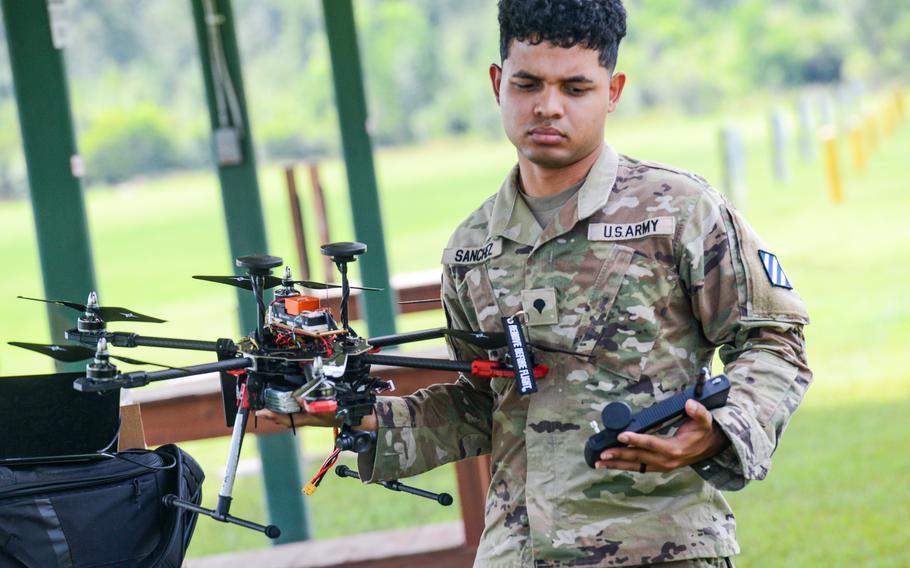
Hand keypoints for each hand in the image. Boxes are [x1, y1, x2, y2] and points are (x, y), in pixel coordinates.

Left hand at [256, 404, 377, 430]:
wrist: (359, 418)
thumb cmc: (346, 413)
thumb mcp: (330, 407)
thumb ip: (314, 404)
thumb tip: (298, 398)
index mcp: (311, 418)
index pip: (287, 418)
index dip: (273, 415)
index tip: (261, 412)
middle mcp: (310, 419)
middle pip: (287, 419)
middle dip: (274, 415)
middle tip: (261, 411)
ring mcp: (314, 417)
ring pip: (292, 417)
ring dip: (281, 414)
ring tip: (271, 410)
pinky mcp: (318, 414)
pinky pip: (299, 415)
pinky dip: (291, 411)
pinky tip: (291, 406)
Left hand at [595, 399, 729, 472]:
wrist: (710, 448)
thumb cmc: (703, 432)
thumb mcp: (705, 420)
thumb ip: (698, 412)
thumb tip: (690, 404)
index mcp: (675, 448)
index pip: (652, 443)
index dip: (636, 440)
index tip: (621, 436)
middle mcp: (666, 460)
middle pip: (639, 458)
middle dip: (619, 455)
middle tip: (602, 453)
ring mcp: (662, 466)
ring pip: (636, 466)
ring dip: (617, 464)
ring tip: (599, 463)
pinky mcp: (658, 467)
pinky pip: (639, 468)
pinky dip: (624, 466)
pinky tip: (611, 464)